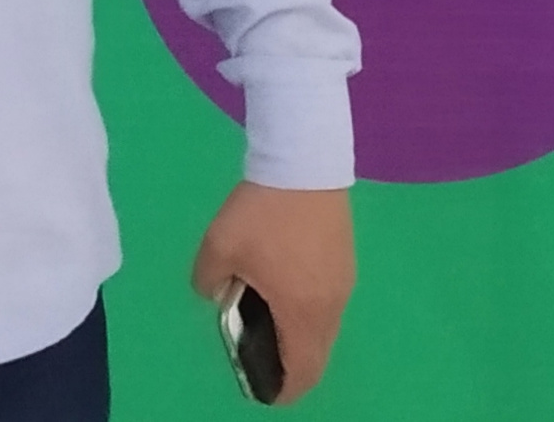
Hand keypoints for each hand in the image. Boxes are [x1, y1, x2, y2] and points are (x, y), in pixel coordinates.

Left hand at [190, 182, 353, 404]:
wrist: (304, 162)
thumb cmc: (262, 213)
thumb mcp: (218, 248)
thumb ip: (208, 281)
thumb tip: (212, 292)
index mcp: (302, 311)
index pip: (303, 371)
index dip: (284, 390)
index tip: (263, 389)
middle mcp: (331, 304)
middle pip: (317, 354)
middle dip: (292, 365)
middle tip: (260, 356)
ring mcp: (343, 281)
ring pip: (324, 328)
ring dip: (301, 335)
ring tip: (268, 318)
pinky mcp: (345, 259)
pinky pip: (328, 302)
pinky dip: (309, 310)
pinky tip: (284, 286)